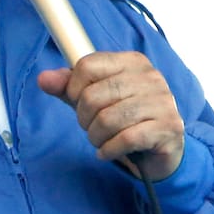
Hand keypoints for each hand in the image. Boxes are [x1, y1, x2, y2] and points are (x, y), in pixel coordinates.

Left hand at [38, 51, 184, 179]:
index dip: (73, 88)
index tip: (77, 102)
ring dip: (96, 136)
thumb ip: (66, 87)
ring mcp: (163, 101)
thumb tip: (43, 79)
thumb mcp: (90, 99)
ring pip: (108, 119)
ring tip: (101, 140)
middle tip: (91, 127)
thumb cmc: (121, 118)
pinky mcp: (169, 127)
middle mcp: (151, 77)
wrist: (157, 150)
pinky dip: (109, 150)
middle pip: (93, 95)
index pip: (86, 65)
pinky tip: (108, 152)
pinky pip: (126, 139)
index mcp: (131, 61)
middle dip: (83, 118)